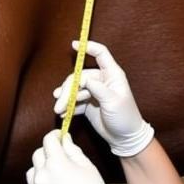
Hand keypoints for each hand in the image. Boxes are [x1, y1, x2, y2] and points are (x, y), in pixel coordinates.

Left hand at [26, 130, 123, 183]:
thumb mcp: (87, 166)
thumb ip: (72, 150)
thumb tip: (65, 140)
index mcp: (56, 163)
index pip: (48, 140)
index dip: (55, 135)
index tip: (59, 136)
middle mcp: (42, 176)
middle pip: (38, 154)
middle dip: (48, 151)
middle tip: (60, 155)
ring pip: (32, 170)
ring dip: (42, 168)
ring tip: (56, 174)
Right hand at [53, 40, 154, 156]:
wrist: (125, 138)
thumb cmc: (125, 117)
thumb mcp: (113, 102)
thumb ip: (98, 89)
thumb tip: (84, 79)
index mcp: (112, 75)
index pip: (101, 54)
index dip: (88, 47)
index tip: (74, 44)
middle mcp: (102, 80)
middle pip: (80, 76)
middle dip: (68, 89)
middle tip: (60, 102)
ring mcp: (94, 92)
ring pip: (75, 89)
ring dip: (65, 98)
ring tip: (58, 109)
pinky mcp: (88, 104)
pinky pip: (74, 101)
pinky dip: (67, 106)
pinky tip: (62, 113)